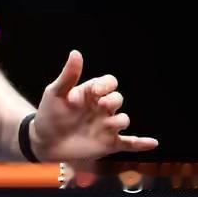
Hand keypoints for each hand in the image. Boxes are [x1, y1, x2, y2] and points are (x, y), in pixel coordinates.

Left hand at [30, 50, 157, 162]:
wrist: (44, 141)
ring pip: (123, 120)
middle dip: (113, 100)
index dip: (105, 85)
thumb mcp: (55, 93)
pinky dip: (142, 143)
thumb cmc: (49, 114)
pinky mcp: (108, 144)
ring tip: (108, 124)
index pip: (109, 82)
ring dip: (119, 121)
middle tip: (101, 105)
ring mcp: (106, 126)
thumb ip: (68, 75)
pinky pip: (129, 143)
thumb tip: (76, 53)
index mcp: (91, 93)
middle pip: (118, 99)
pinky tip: (153, 142)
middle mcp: (101, 108)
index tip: (94, 91)